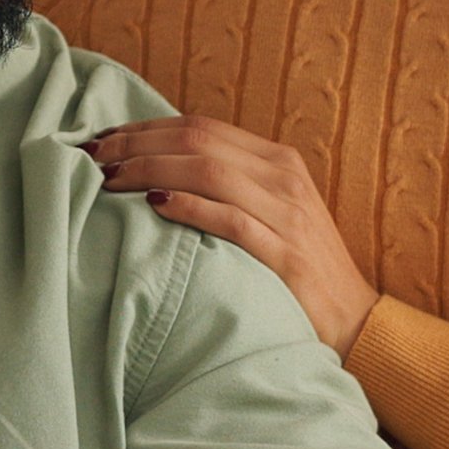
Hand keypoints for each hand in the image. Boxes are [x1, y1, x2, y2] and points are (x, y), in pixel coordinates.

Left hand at [83, 116, 377, 351]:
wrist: (354, 321)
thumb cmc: (298, 271)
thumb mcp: (269, 213)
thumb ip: (227, 187)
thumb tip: (157, 172)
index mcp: (277, 160)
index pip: (200, 126)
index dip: (146, 128)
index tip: (102, 138)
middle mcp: (283, 177)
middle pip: (198, 141)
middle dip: (137, 144)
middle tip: (93, 157)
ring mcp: (287, 214)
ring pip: (209, 171)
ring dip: (151, 169)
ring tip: (110, 180)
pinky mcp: (287, 255)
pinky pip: (231, 220)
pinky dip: (190, 207)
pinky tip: (155, 205)